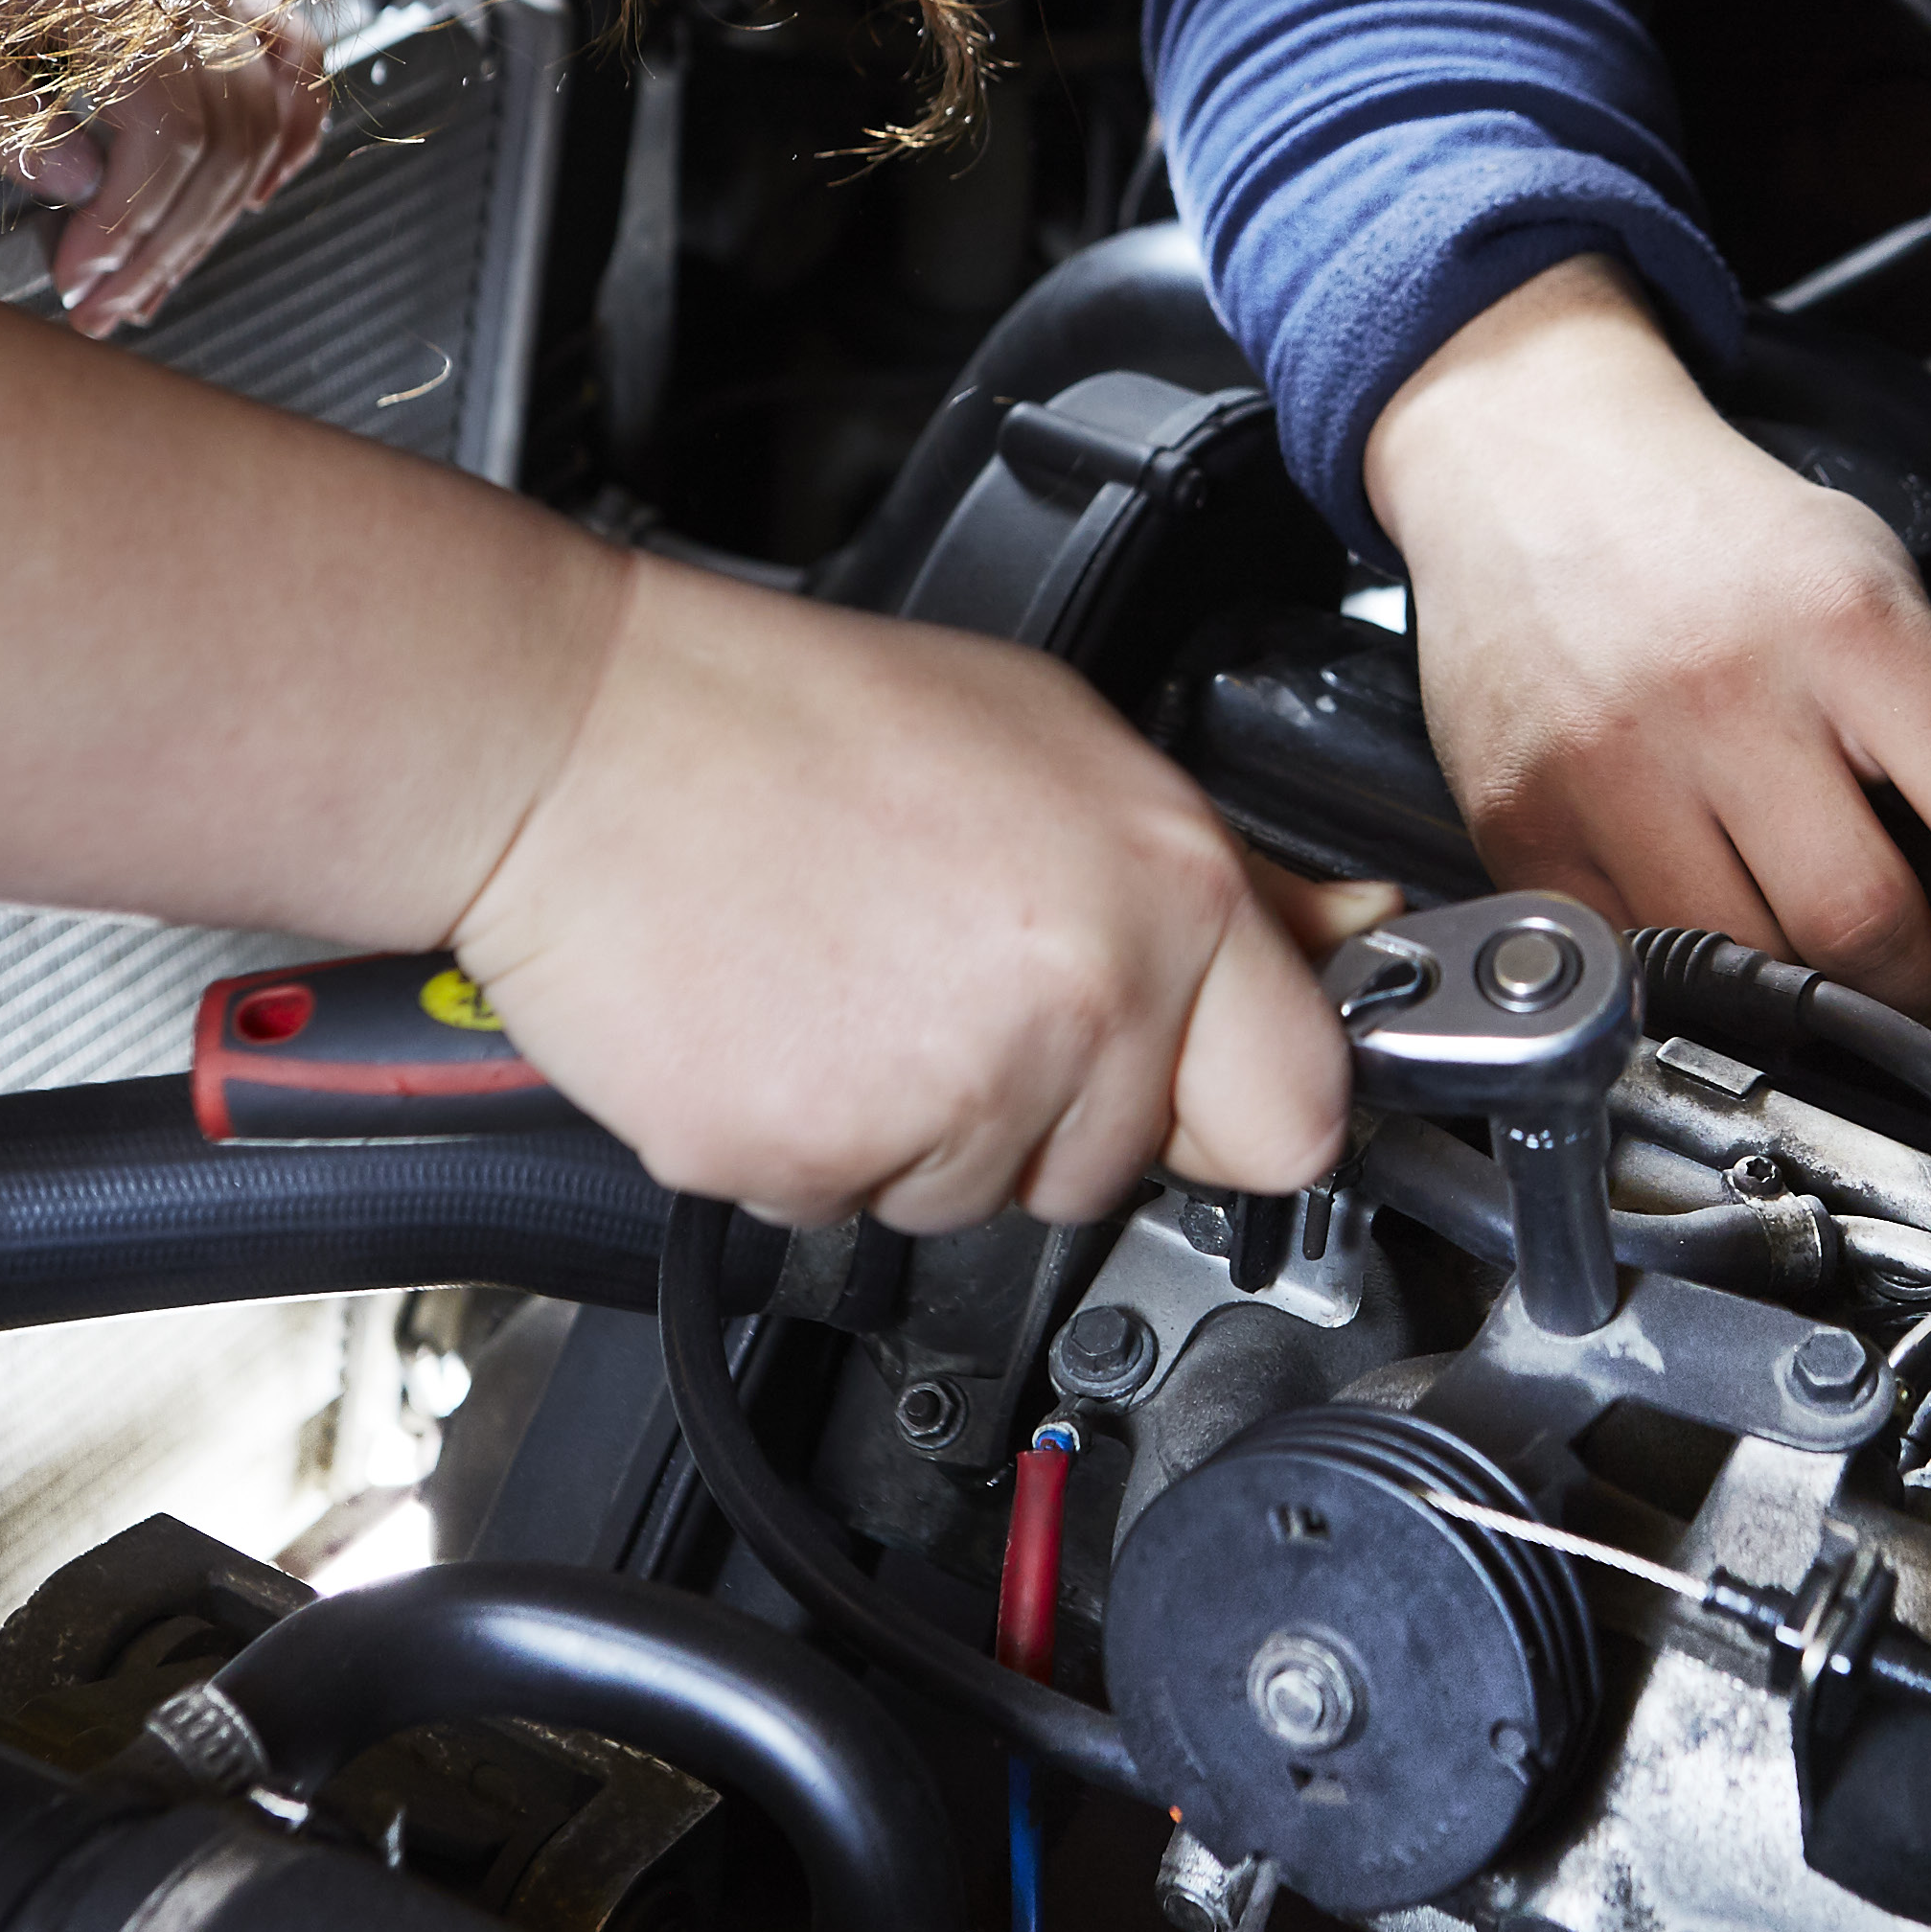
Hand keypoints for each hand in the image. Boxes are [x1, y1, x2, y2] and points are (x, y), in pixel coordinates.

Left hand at [0, 0, 324, 339]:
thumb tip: (80, 186)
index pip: (171, 128)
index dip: (133, 224)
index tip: (80, 282)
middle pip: (227, 130)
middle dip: (170, 241)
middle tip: (110, 305)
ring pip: (266, 102)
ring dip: (220, 208)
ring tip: (164, 271)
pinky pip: (289, 48)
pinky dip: (292, 125)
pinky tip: (261, 187)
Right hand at [449, 555, 1355, 1232]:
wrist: (580, 742)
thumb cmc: (802, 722)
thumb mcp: (1061, 739)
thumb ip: (1228, 872)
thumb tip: (1350, 933)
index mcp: (1161, 894)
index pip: (1297, 1112)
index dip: (1239, 1101)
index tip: (1198, 1081)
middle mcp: (1073, 1006)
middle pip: (1119, 1167)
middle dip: (1055, 1102)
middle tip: (951, 971)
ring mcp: (940, 1098)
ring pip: (980, 1197)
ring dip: (926, 1124)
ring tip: (853, 976)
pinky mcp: (808, 1162)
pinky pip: (849, 1209)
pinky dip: (816, 1143)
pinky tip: (785, 1020)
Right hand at [1366, 254, 1930, 1037]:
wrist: (1533, 463)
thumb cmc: (1718, 537)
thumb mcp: (1888, 599)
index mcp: (1849, 627)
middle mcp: (1729, 694)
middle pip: (1868, 928)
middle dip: (1925, 984)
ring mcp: (1614, 766)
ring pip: (1747, 971)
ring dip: (1805, 993)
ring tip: (1810, 940)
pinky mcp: (1525, 825)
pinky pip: (1634, 968)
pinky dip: (1689, 980)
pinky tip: (1709, 922)